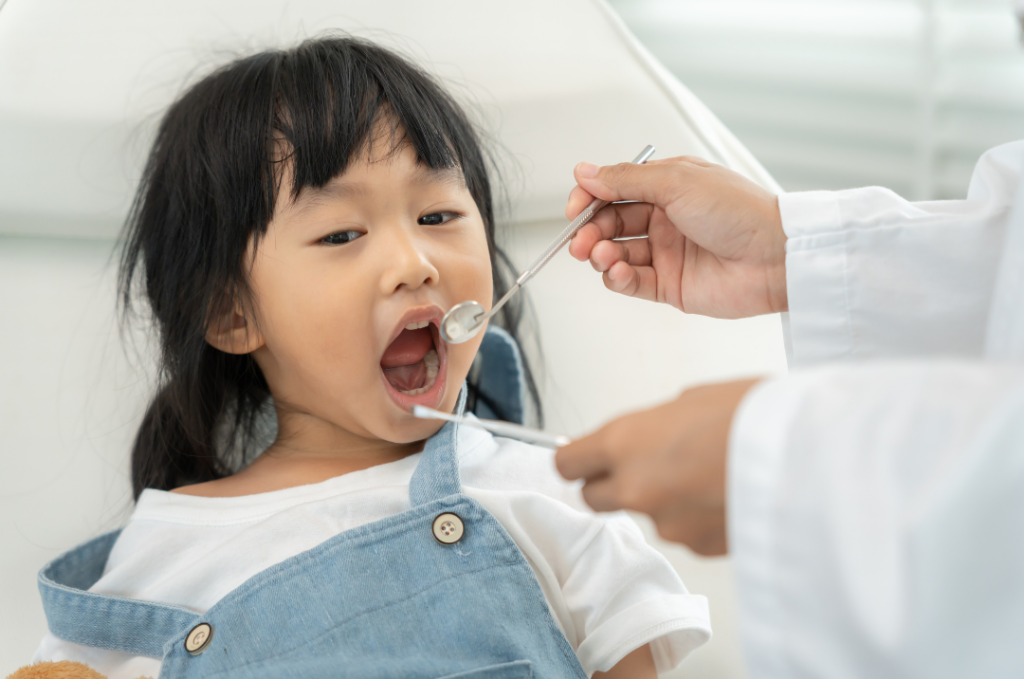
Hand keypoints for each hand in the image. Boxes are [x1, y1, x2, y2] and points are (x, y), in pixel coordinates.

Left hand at [555, 379, 759, 554]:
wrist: (809, 455)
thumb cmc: (755, 414)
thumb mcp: (693, 399)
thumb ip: (658, 424)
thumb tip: (653, 436)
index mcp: (625, 441)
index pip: (567, 463)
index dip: (576, 460)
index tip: (584, 456)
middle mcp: (635, 487)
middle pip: (594, 498)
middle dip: (611, 484)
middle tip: (644, 465)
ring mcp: (666, 524)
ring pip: (648, 514)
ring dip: (665, 498)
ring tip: (709, 472)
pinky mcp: (699, 548)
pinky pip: (686, 531)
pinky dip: (699, 517)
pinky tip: (728, 493)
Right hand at [566, 157, 786, 318]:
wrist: (776, 256)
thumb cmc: (740, 211)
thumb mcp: (677, 181)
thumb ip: (626, 179)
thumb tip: (586, 172)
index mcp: (667, 187)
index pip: (614, 190)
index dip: (590, 198)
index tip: (575, 208)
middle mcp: (665, 218)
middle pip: (610, 223)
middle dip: (589, 231)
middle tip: (581, 240)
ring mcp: (666, 253)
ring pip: (616, 254)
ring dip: (602, 255)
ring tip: (604, 256)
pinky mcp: (670, 285)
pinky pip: (631, 282)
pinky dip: (618, 278)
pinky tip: (620, 272)